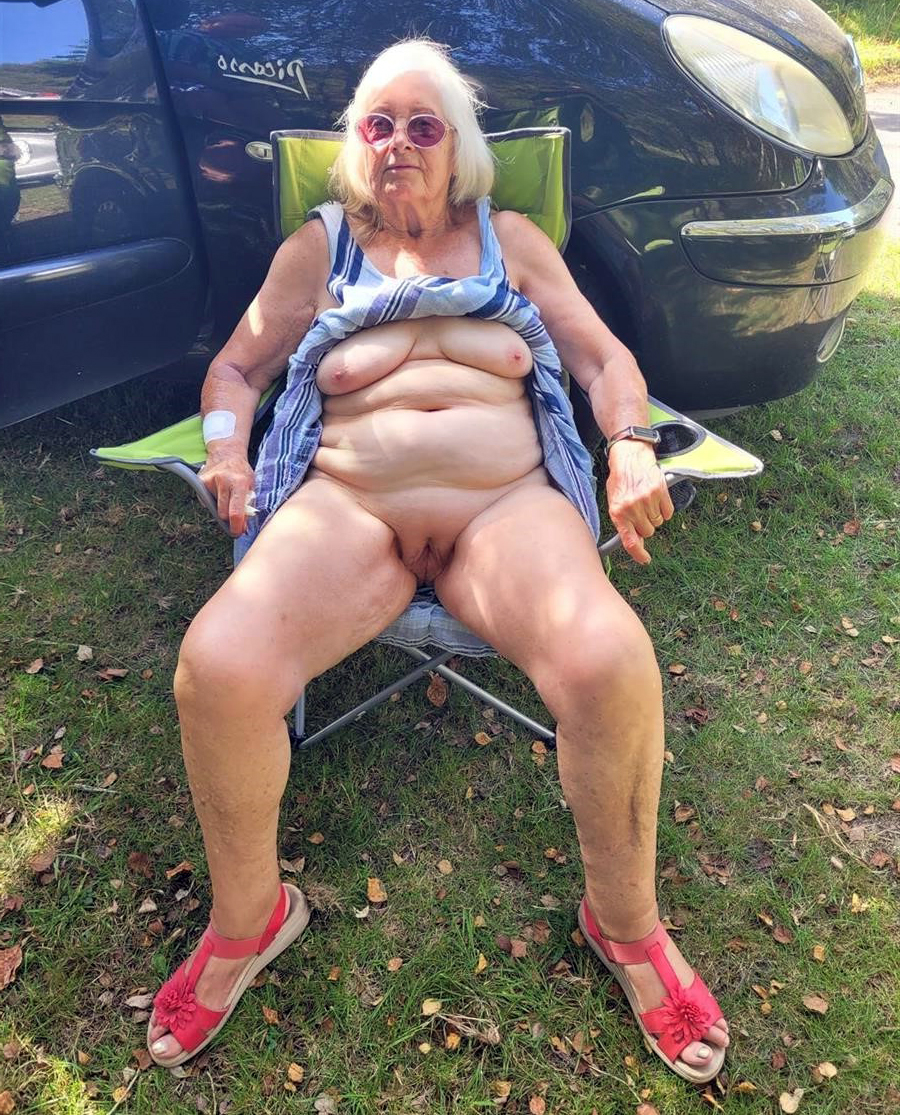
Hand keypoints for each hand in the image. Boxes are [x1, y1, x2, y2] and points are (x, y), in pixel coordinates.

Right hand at [198, 449, 255, 537]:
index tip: (237, 533)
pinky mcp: (200, 482)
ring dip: (221, 509)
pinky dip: (213, 501)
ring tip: (227, 497)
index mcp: (239, 482)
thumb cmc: (242, 471)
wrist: (227, 453)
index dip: (236, 526)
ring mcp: (210, 481)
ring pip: (214, 508)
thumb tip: (243, 526)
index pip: (235, 512)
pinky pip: (206, 501)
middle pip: (222, 513)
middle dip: (228, 520)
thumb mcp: (252, 486)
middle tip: (234, 519)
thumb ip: (248, 505)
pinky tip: (218, 492)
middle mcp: (223, 481)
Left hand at [605, 439, 674, 564]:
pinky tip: (656, 498)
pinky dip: (664, 509)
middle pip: (647, 532)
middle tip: (640, 511)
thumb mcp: (614, 502)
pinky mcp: (660, 492)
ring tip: (646, 500)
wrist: (630, 455)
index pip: (629, 541)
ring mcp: (647, 500)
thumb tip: (635, 541)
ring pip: (658, 522)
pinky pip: (668, 513)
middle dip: (645, 525)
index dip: (638, 554)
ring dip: (654, 515)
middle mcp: (632, 508)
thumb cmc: (620, 479)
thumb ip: (623, 522)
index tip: (645, 560)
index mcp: (617, 513)